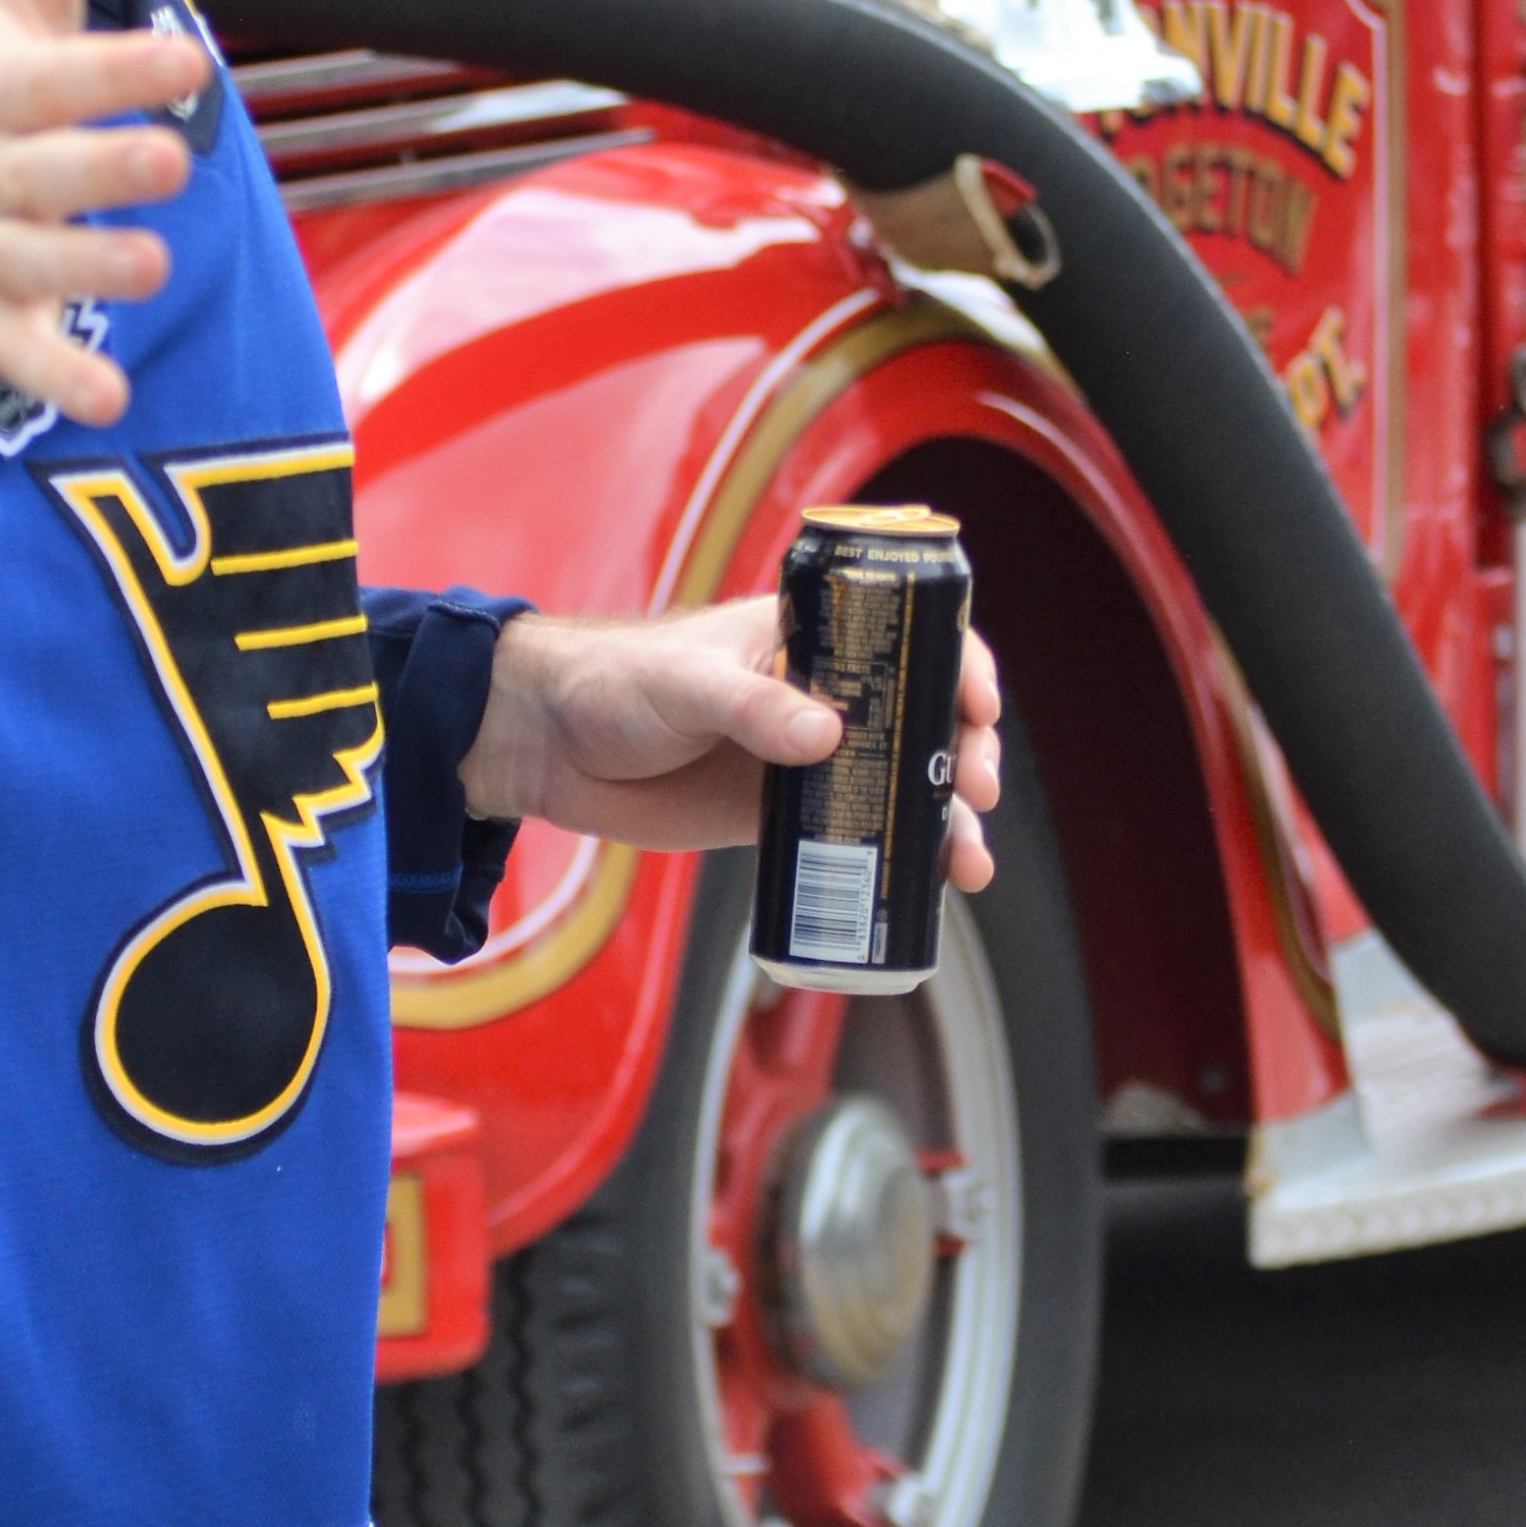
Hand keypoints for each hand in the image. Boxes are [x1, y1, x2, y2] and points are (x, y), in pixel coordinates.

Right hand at [0, 0, 202, 426]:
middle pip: (42, 171)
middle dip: (100, 168)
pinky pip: (13, 354)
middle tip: (168, 162)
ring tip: (152, 264)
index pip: (56, 79)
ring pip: (31, 262)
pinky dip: (55, 377)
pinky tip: (110, 402)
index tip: (184, 61)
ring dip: (88, 267)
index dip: (115, 73)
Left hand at [459, 596, 1004, 885]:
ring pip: (901, 785)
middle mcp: (822, 693)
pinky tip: (934, 890)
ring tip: (968, 861)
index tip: (977, 707)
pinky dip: (899, 861)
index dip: (959, 665)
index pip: (908, 636)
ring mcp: (807, 758)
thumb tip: (827, 738)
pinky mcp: (780, 816)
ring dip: (947, 821)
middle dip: (965, 755)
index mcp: (808, 635)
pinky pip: (856, 838)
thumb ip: (751, 706)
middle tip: (976, 791)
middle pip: (923, 719)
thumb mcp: (685, 683)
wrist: (548, 746)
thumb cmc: (613, 684)